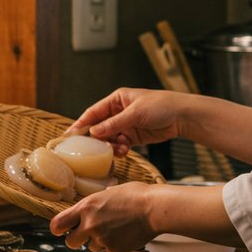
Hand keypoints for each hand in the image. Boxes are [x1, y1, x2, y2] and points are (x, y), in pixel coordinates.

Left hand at [49, 182, 156, 251]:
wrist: (154, 209)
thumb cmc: (137, 195)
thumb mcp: (110, 192)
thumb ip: (97, 202)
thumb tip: (94, 205)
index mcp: (86, 207)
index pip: (58, 223)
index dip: (57, 228)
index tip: (59, 230)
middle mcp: (90, 224)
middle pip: (70, 241)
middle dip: (77, 240)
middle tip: (86, 235)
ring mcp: (101, 239)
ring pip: (91, 247)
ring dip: (99, 242)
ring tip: (115, 231)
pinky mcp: (114, 250)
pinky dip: (113, 247)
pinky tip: (124, 237)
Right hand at [68, 88, 189, 155]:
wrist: (182, 116)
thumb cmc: (161, 106)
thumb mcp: (135, 113)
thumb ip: (114, 123)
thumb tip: (93, 132)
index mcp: (117, 100)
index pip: (93, 112)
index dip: (81, 124)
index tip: (69, 135)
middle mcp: (119, 112)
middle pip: (100, 127)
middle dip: (96, 139)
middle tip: (89, 150)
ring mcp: (126, 125)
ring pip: (110, 138)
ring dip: (110, 146)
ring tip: (116, 149)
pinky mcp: (134, 137)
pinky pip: (120, 145)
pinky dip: (120, 149)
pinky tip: (124, 151)